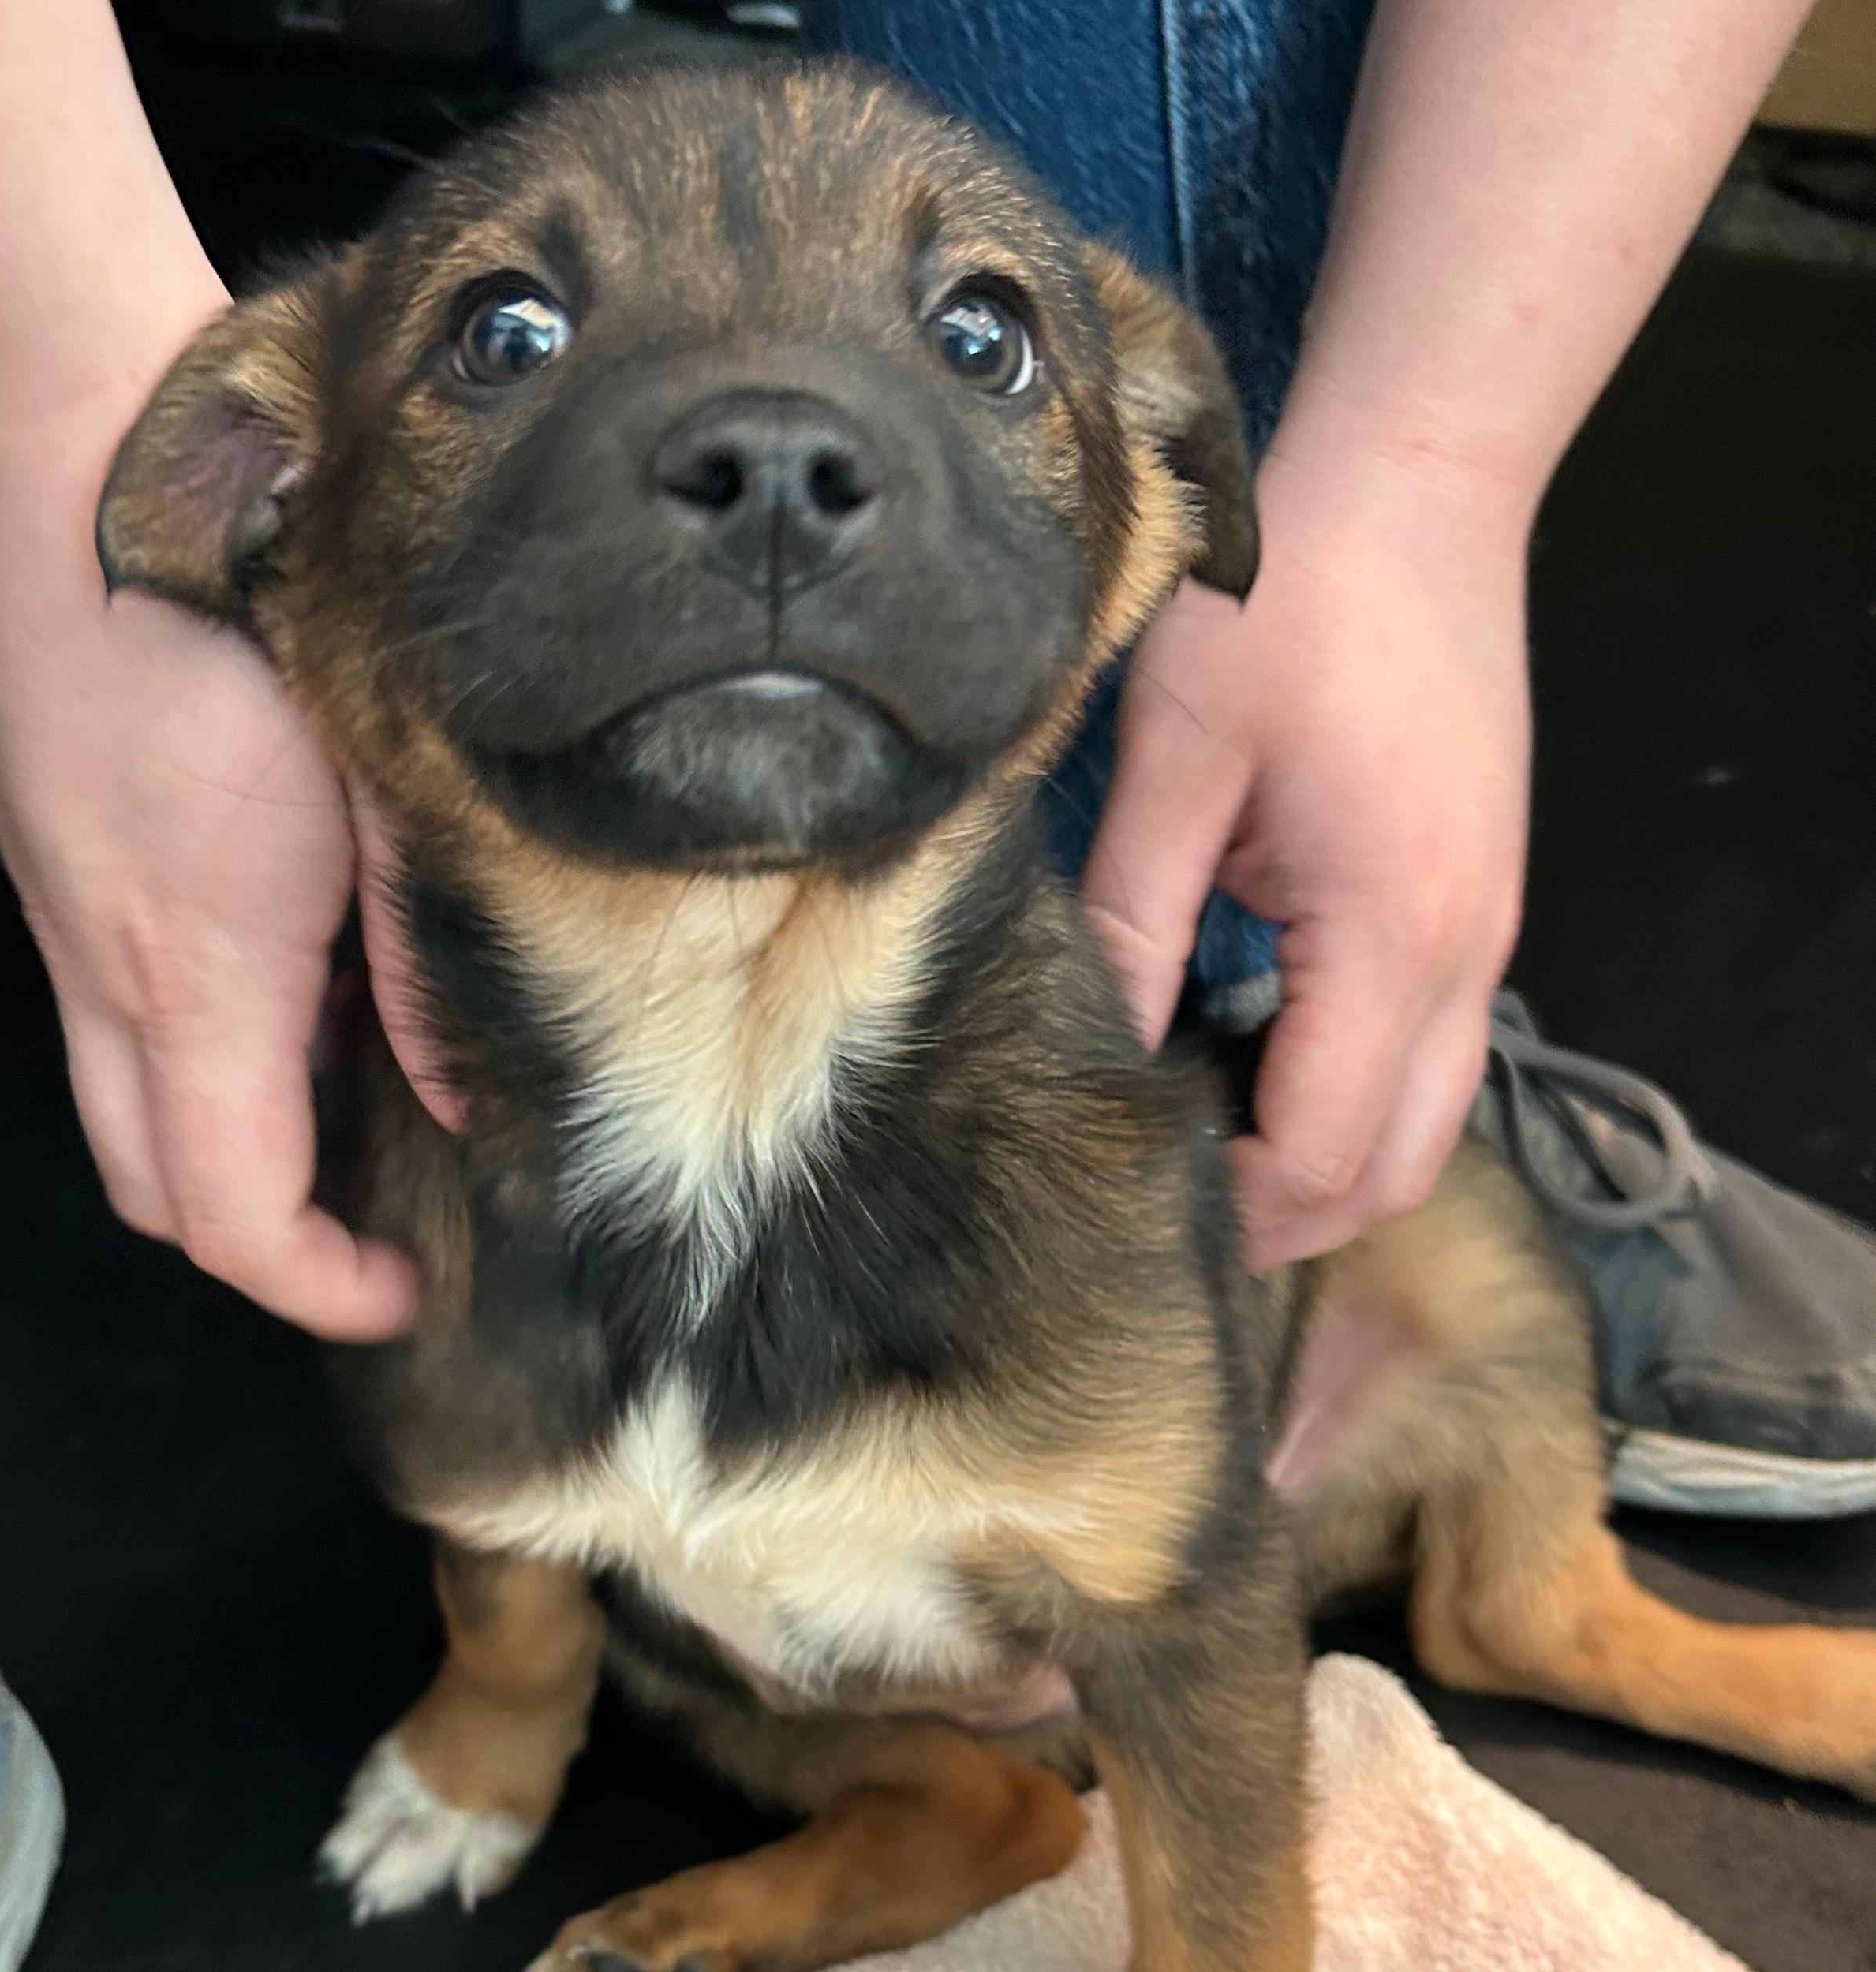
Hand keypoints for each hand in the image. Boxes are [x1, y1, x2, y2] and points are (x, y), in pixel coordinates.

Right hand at [0, 390, 419, 1337]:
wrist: (74, 449)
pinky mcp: (64, 866)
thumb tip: (461, 1083)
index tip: (404, 1290)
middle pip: (158, 1190)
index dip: (322, 1288)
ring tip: (351, 1101)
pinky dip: (203, 1051)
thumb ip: (416, 957)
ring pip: (128, 1111)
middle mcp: (111, 967)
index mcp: (202, 967)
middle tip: (375, 1226)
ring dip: (228, 1146)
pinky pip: (117, 1019)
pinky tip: (296, 985)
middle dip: (263, 1241)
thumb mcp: (378, 793)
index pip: (235, 1214)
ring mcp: (71, 918)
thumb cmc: (235, 601)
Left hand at [1081, 437, 1530, 1269]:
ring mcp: (1487, 928)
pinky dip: (1355, 1091)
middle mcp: (1465, 953)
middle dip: (1288, 1219)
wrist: (1417, 488)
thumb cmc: (1292, 601)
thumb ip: (1132, 917)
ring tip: (1207, 1146)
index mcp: (1390, 932)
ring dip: (1327, 1160)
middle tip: (1167, 1212)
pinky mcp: (1477, 898)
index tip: (1133, 1205)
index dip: (1231, 1207)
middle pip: (1395, 1169)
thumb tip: (1095, 1046)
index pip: (1319, 1150)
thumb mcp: (1178, 759)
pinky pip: (1430, 1048)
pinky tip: (1260, 1056)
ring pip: (1426, 1119)